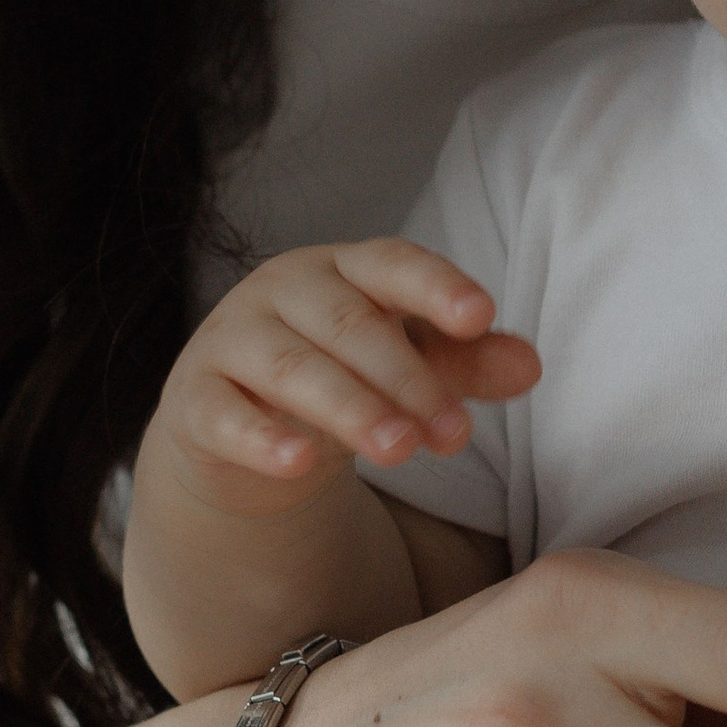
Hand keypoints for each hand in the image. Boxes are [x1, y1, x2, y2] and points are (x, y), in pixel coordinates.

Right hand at [148, 241, 538, 519]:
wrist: (236, 429)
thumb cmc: (338, 376)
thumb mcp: (406, 366)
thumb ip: (465, 361)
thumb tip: (529, 367)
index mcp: (343, 269)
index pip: (392, 263)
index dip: (435, 285)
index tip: (481, 314)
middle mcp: (284, 291)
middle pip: (350, 325)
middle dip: (408, 379)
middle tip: (456, 434)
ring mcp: (234, 341)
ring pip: (295, 369)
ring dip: (351, 409)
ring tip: (400, 449)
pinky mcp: (196, 401)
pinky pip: (226, 416)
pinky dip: (262, 439)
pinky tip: (299, 462)